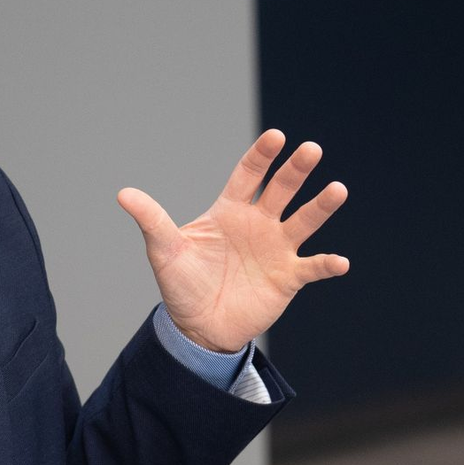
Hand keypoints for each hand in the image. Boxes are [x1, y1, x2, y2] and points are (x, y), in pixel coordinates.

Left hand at [117, 130, 347, 352]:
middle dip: (296, 170)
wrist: (198, 327)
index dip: (262, 156)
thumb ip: (152, 220)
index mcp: (230, 210)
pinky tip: (340, 262)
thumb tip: (124, 194)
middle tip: (311, 150)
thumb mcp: (165, 251)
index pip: (249, 175)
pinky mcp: (288, 278)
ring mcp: (276, 249)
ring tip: (338, 190)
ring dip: (321, 206)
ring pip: (304, 222)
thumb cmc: (183, 284)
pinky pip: (312, 267)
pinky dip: (327, 264)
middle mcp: (259, 224)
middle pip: (282, 190)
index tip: (276, 137)